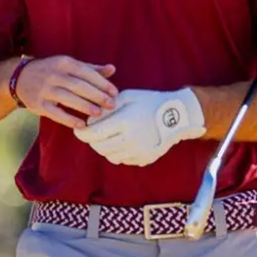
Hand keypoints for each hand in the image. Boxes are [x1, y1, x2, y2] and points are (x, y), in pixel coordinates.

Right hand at [14, 57, 117, 127]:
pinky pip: (55, 113)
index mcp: (63, 63)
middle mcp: (53, 75)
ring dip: (84, 106)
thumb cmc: (52, 71)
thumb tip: (112, 69)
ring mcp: (44, 90)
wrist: (19, 77)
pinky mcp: (37, 104)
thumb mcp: (69, 65)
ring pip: (67, 99)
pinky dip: (68, 119)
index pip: (86, 72)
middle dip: (96, 96)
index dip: (101, 83)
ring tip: (99, 113)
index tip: (114, 92)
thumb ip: (91, 68)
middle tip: (111, 105)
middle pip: (78, 86)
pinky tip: (81, 124)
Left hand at [73, 86, 204, 165]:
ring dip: (105, 147)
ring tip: (108, 137)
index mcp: (124, 122)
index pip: (94, 133)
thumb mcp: (128, 96)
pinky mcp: (144, 158)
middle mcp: (130, 139)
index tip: (78, 130)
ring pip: (110, 155)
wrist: (177, 116)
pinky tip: (122, 142)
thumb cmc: (150, 102)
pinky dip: (118, 152)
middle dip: (92, 141)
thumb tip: (90, 120)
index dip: (82, 133)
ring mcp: (138, 151)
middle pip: (99, 147)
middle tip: (92, 133)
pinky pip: (123, 159)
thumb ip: (107, 107)